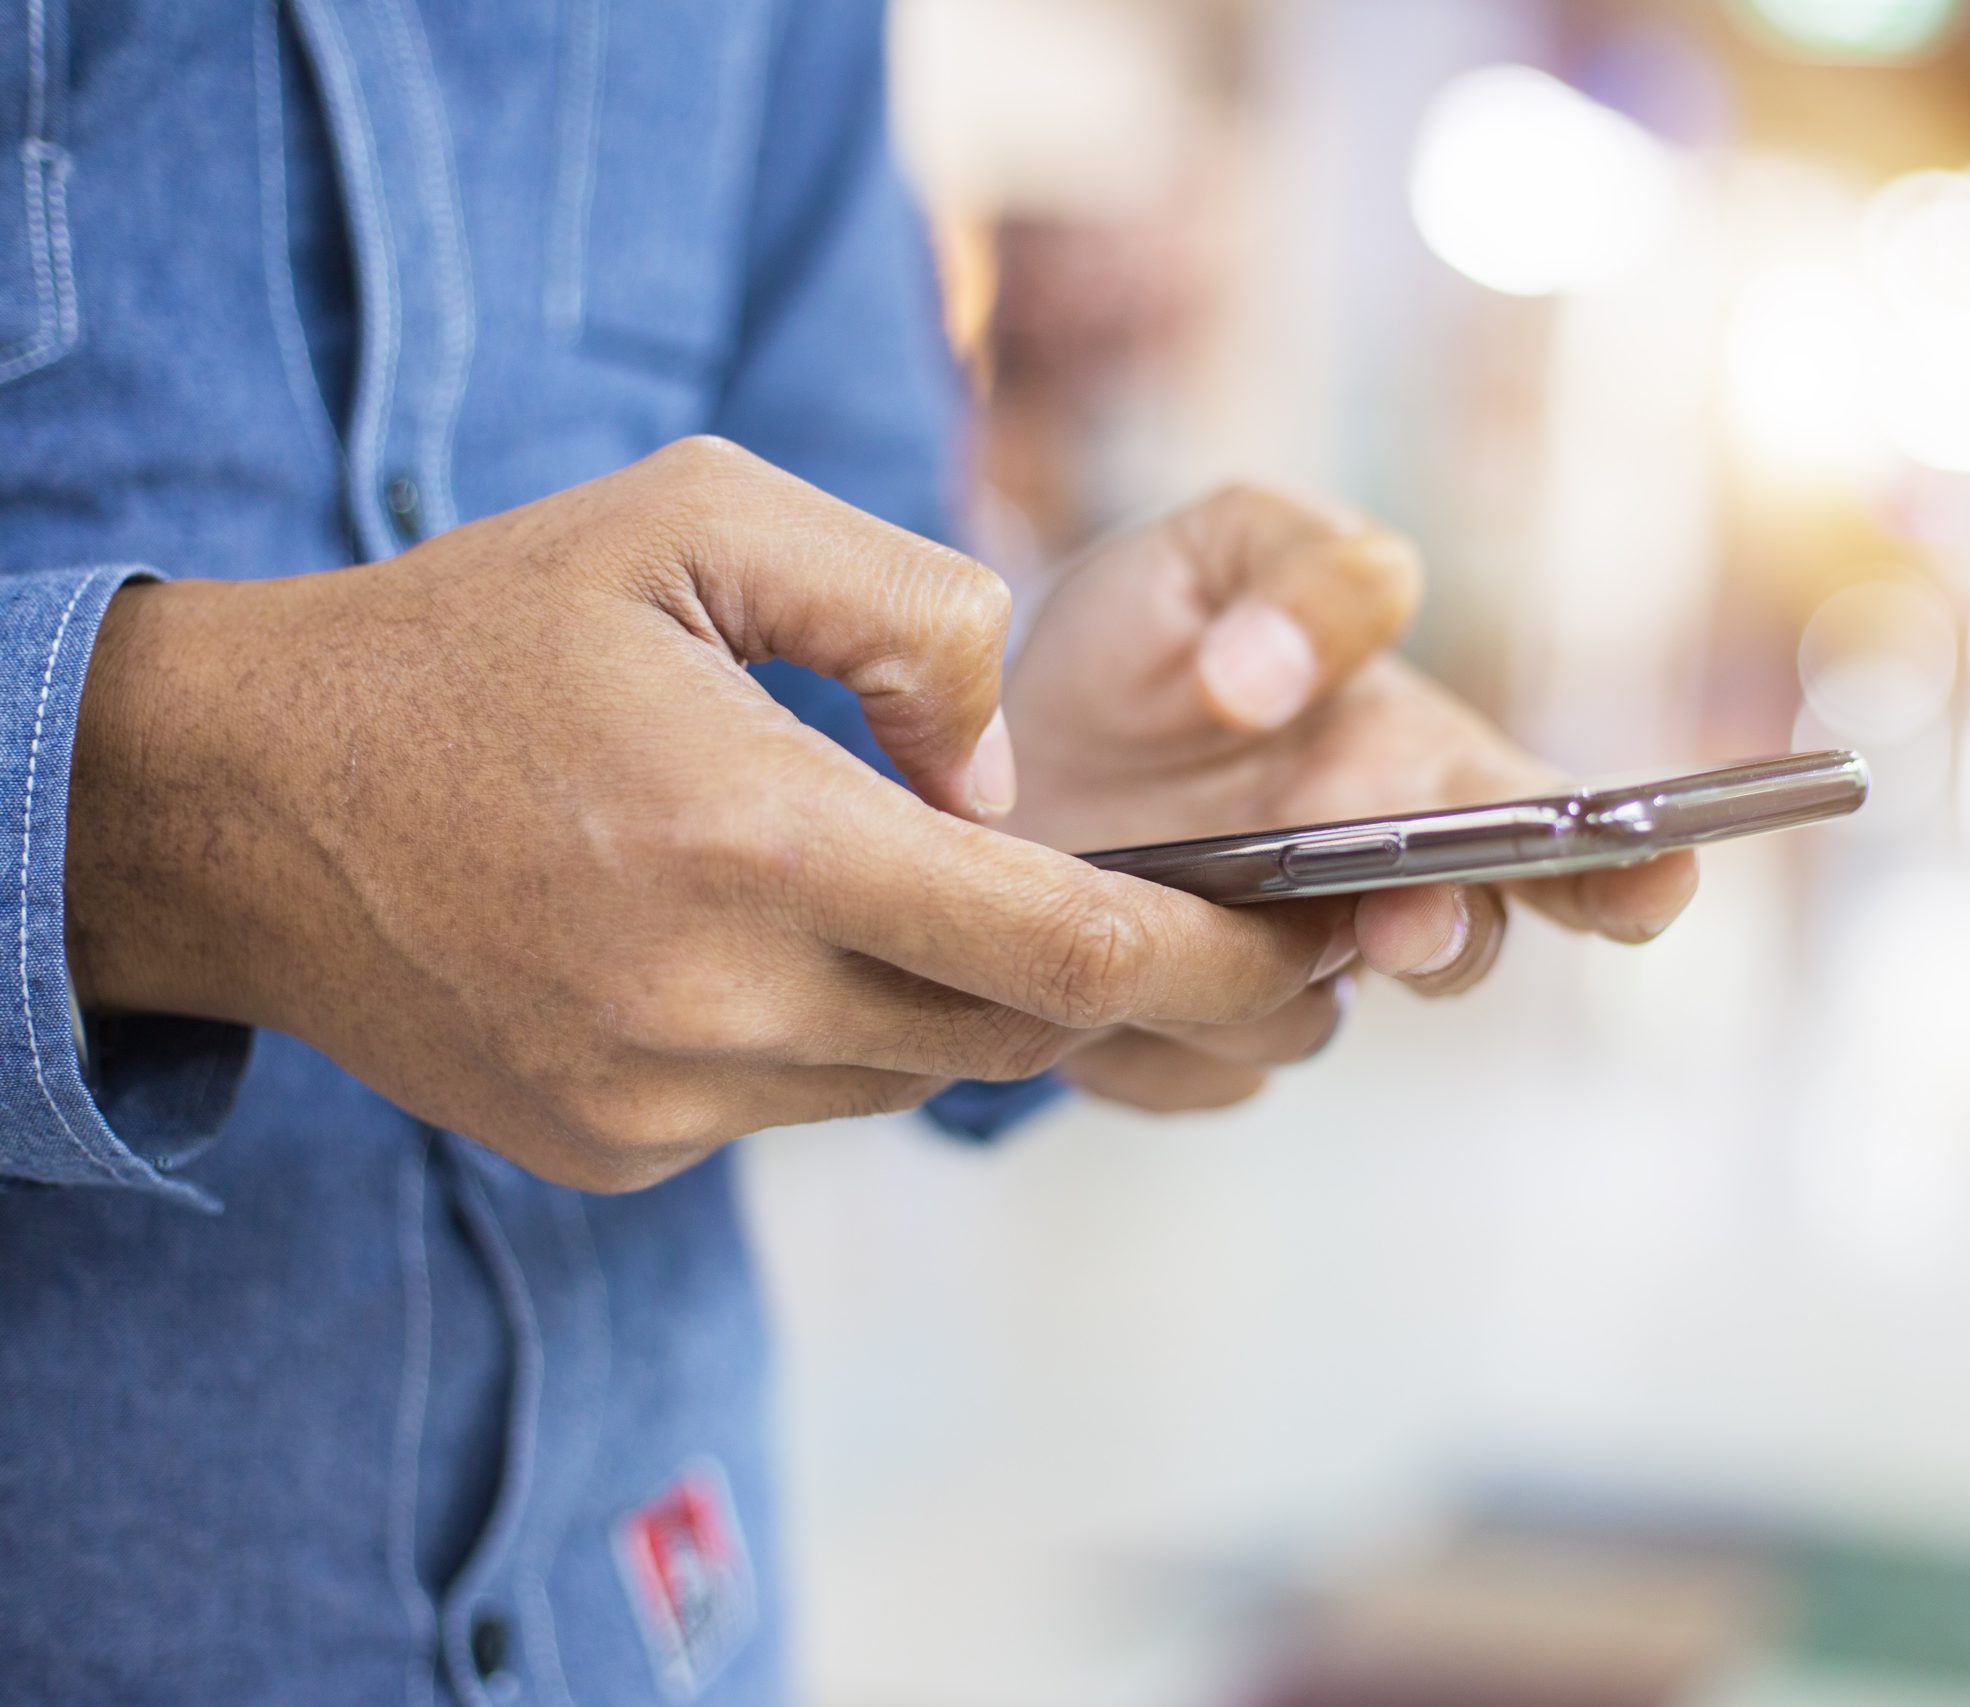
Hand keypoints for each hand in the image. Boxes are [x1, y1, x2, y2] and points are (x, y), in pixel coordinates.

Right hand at [66, 440, 1352, 1188]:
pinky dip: (844, 1027)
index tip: (1311, 946)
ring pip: (915, 1069)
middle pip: (1015, 1033)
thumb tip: (1010, 785)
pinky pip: (803, 1101)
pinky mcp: (617, 1150)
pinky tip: (785, 937)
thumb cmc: (482, 632)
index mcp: (753, 840)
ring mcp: (659, 1100)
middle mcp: (712, 1005)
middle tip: (1239, 947)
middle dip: (1139, 992)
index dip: (1215, 958)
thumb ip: (908, 617)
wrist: (245, 798)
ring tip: (959, 894)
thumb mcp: (697, 515)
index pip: (1062, 951)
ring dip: (970, 994)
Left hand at [1003, 486, 1698, 1110]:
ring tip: (1165, 908)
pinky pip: (1194, 1073)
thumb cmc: (1136, 648)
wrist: (979, 757)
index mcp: (1420, 773)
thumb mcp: (1208, 550)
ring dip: (1247, 974)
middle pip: (1459, 945)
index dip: (1626, 863)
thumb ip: (1296, 569)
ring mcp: (1283, 983)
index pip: (1551, 829)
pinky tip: (1090, 970)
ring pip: (1305, 1020)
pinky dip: (1145, 1028)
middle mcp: (1377, 894)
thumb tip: (1272, 679)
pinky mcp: (1187, 1053)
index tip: (1661, 871)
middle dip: (1444, 936)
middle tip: (1397, 919)